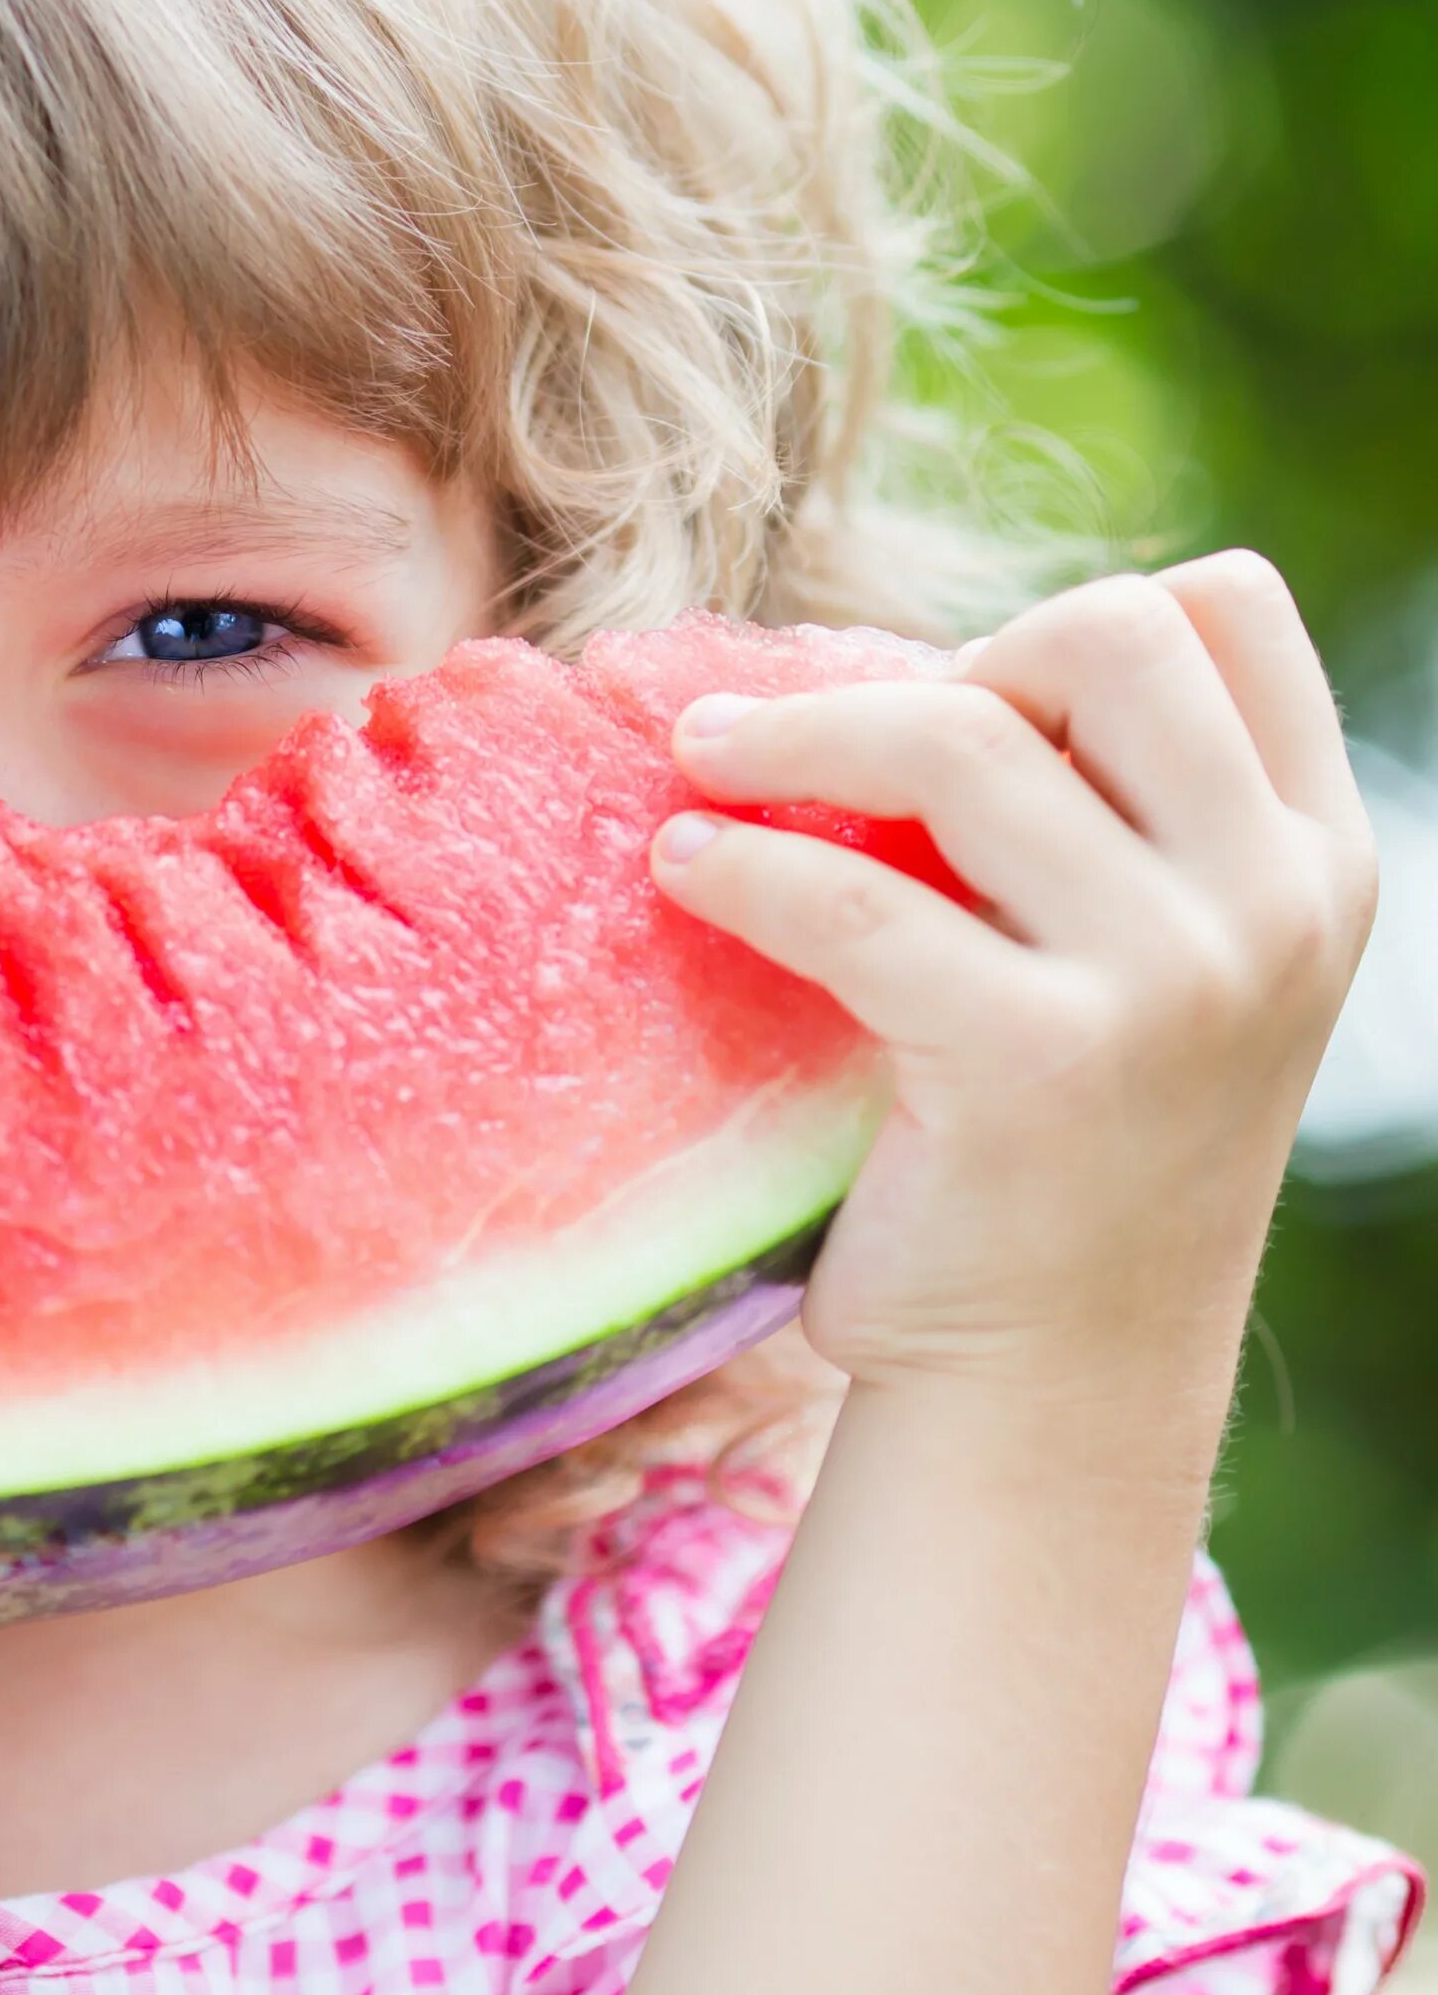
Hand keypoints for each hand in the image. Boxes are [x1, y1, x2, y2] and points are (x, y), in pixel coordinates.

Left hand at [652, 555, 1374, 1425]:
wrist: (1053, 1385)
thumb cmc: (1066, 1154)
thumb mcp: (1152, 967)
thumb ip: (1111, 824)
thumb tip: (905, 665)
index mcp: (1313, 860)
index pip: (1226, 608)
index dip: (1069, 626)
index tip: (964, 706)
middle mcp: (1271, 906)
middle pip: (1107, 630)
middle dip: (946, 658)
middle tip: (835, 741)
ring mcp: (1169, 982)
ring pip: (958, 736)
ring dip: (792, 729)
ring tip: (701, 757)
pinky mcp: (1035, 1063)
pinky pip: (848, 895)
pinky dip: (736, 860)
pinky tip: (682, 866)